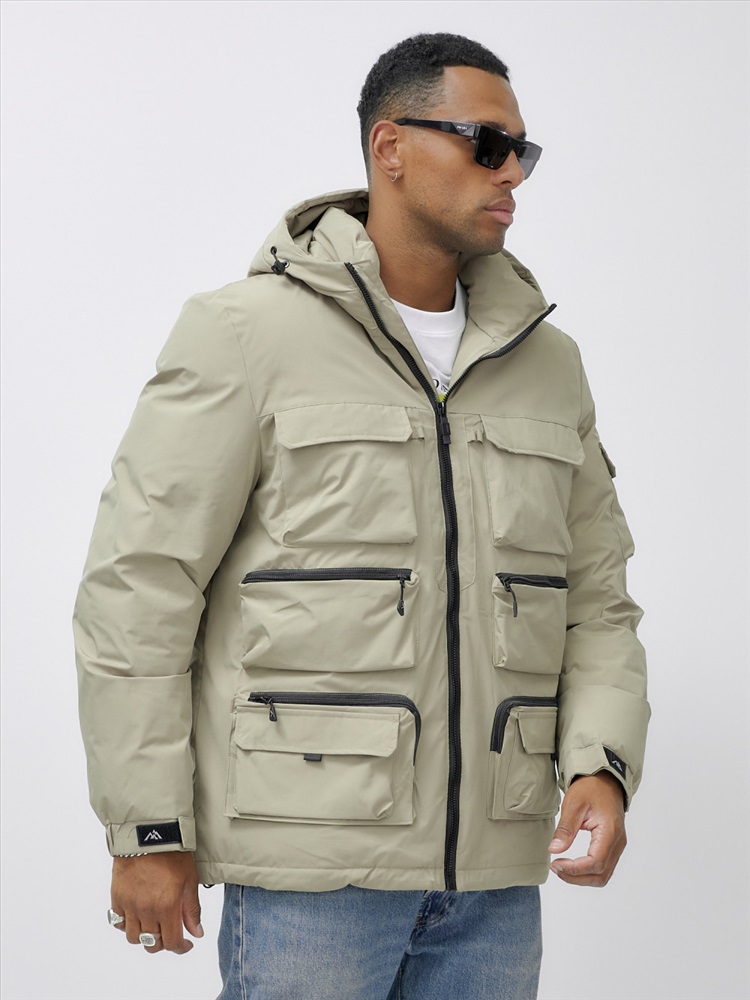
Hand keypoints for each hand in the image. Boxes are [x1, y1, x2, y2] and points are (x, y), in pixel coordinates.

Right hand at [110, 851, 203, 954]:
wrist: (148, 834)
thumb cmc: (172, 853)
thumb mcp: (190, 879)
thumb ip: (192, 909)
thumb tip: (196, 932)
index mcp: (167, 906)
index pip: (172, 942)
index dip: (181, 948)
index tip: (186, 945)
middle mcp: (146, 910)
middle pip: (152, 944)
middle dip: (164, 943)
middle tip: (171, 933)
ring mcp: (129, 905)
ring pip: (133, 937)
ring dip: (144, 937)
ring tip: (153, 925)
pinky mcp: (117, 897)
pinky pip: (118, 923)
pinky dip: (127, 925)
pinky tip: (137, 916)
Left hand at [547, 771, 625, 886]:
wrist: (605, 779)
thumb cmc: (591, 788)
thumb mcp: (574, 804)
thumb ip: (565, 829)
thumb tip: (554, 850)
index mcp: (610, 832)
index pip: (595, 863)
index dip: (574, 869)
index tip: (556, 864)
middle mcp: (618, 842)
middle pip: (601, 875)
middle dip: (577, 877)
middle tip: (556, 868)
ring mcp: (617, 846)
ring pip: (603, 875)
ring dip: (582, 877)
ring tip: (561, 868)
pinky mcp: (613, 846)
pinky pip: (604, 867)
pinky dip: (588, 872)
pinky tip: (572, 864)